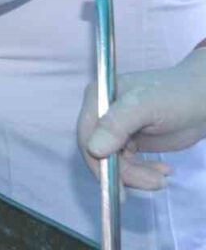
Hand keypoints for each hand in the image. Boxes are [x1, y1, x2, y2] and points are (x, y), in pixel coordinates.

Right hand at [78, 47, 205, 190]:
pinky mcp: (130, 141)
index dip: (97, 161)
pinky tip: (163, 171)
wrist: (202, 101)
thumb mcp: (145, 107)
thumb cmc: (174, 97)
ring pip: (114, 162)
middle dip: (124, 172)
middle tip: (153, 182)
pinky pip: (127, 165)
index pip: (87, 134)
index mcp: (98, 98)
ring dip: (137, 175)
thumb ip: (117, 125)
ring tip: (162, 178)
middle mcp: (101, 113)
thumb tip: (93, 149)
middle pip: (99, 152)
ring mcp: (116, 128)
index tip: (116, 185)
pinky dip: (143, 173)